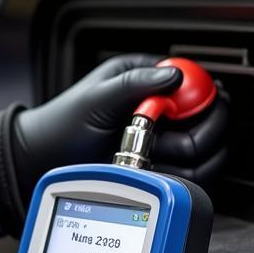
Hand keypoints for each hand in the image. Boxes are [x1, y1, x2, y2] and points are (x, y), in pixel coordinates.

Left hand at [12, 54, 226, 202]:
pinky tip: (152, 170)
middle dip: (193, 133)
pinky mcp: (163, 167)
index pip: (198, 83)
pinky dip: (179, 176)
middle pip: (211, 120)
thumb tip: (175, 75)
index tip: (181, 114)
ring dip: (182, 157)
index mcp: (148, 78)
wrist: (42, 160)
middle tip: (162, 138)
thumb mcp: (96, 98)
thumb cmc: (62, 123)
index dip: (200, 100)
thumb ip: (134, 84)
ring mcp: (165, 140)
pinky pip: (192, 174)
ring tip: (146, 153)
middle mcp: (163, 108)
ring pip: (205, 151)